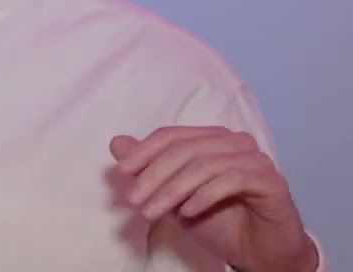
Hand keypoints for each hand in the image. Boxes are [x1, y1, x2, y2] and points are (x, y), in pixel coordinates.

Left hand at [110, 127, 317, 271]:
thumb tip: (118, 142)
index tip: (122, 172)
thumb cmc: (217, 221)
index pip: (171, 135)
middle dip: (154, 175)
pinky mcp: (271, 180)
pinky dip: (203, 196)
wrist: (258, 253)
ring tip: (153, 212)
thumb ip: (150, 169)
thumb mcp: (174, 196)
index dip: (144, 151)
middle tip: (134, 200)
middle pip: (185, 149)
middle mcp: (235, 142)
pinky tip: (186, 213)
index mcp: (211, 139)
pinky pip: (231, 180)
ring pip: (204, 165)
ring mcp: (255, 159)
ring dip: (172, 190)